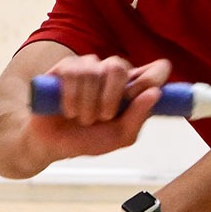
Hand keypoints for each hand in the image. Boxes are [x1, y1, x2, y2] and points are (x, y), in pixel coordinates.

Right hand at [24, 56, 172, 159]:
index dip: (152, 78)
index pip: (158, 68)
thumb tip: (155, 93)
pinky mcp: (66, 67)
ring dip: (88, 104)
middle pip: (120, 67)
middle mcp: (113, 73)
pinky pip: (73, 73)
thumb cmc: (89, 139)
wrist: (52, 145)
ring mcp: (89, 66)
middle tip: (103, 118)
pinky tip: (67, 111)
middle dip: (110, 98)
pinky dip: (71, 97)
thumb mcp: (119, 137)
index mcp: (133, 88)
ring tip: (82, 119)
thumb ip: (138, 117)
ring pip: (94, 73)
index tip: (139, 98)